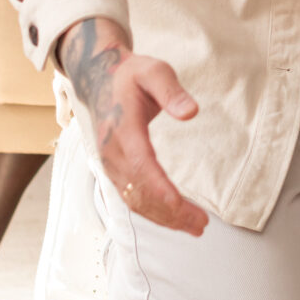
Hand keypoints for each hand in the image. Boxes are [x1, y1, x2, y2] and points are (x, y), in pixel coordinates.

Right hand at [58, 18, 208, 235]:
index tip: (180, 206)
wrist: (98, 78)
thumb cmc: (131, 75)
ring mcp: (110, 164)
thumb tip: (191, 112)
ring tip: (195, 228)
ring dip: (163, 218)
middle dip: (170, 212)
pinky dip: (152, 213)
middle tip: (202, 225)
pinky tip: (175, 219)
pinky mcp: (113, 170)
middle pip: (140, 190)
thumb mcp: (154, 71)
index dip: (159, 188)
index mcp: (123, 128)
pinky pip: (131, 197)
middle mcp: (112, 151)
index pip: (141, 165)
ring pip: (134, 200)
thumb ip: (172, 91)